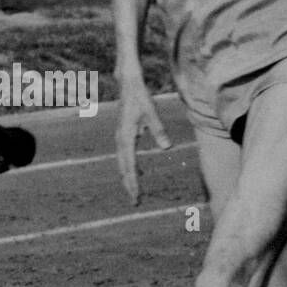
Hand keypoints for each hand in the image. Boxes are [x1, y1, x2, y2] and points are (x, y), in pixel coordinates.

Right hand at [116, 72, 170, 204]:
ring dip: (129, 178)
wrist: (128, 84)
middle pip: (123, 168)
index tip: (137, 196)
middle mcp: (120, 140)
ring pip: (123, 163)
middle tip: (135, 202)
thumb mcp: (152, 112)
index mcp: (125, 137)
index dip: (133, 183)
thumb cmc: (140, 97)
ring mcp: (120, 138)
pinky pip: (126, 156)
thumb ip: (158, 129)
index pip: (129, 166)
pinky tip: (138, 173)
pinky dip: (131, 167)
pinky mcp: (123, 135)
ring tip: (136, 193)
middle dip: (129, 186)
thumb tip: (166, 148)